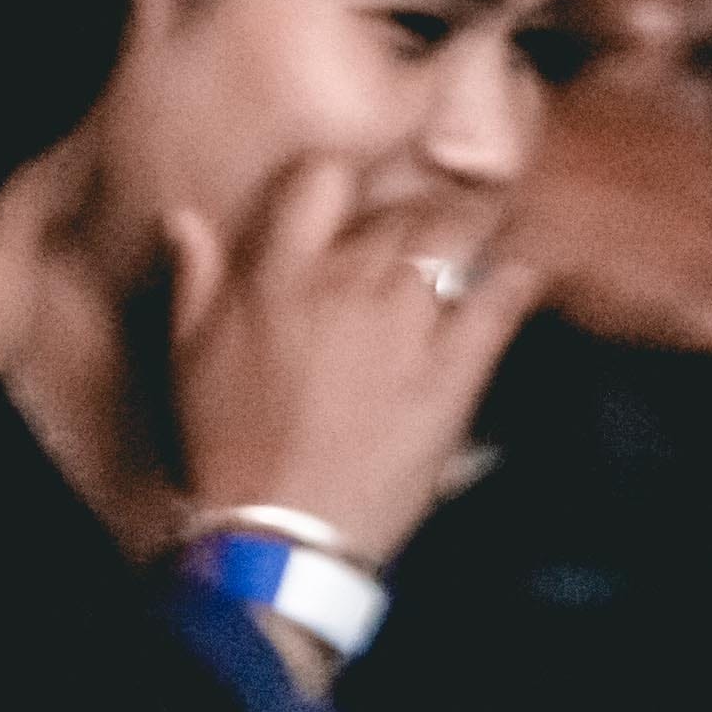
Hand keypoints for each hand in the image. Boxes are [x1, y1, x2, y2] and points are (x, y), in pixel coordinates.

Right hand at [143, 154, 544, 573]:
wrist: (280, 534)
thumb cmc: (230, 450)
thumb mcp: (191, 357)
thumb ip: (196, 280)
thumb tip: (188, 220)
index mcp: (278, 274)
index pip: (324, 177)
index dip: (348, 178)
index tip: (360, 194)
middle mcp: (346, 284)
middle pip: (404, 206)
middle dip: (424, 204)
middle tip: (438, 214)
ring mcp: (406, 326)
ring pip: (456, 238)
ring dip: (474, 229)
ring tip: (487, 230)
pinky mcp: (452, 374)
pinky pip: (499, 303)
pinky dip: (517, 280)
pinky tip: (524, 273)